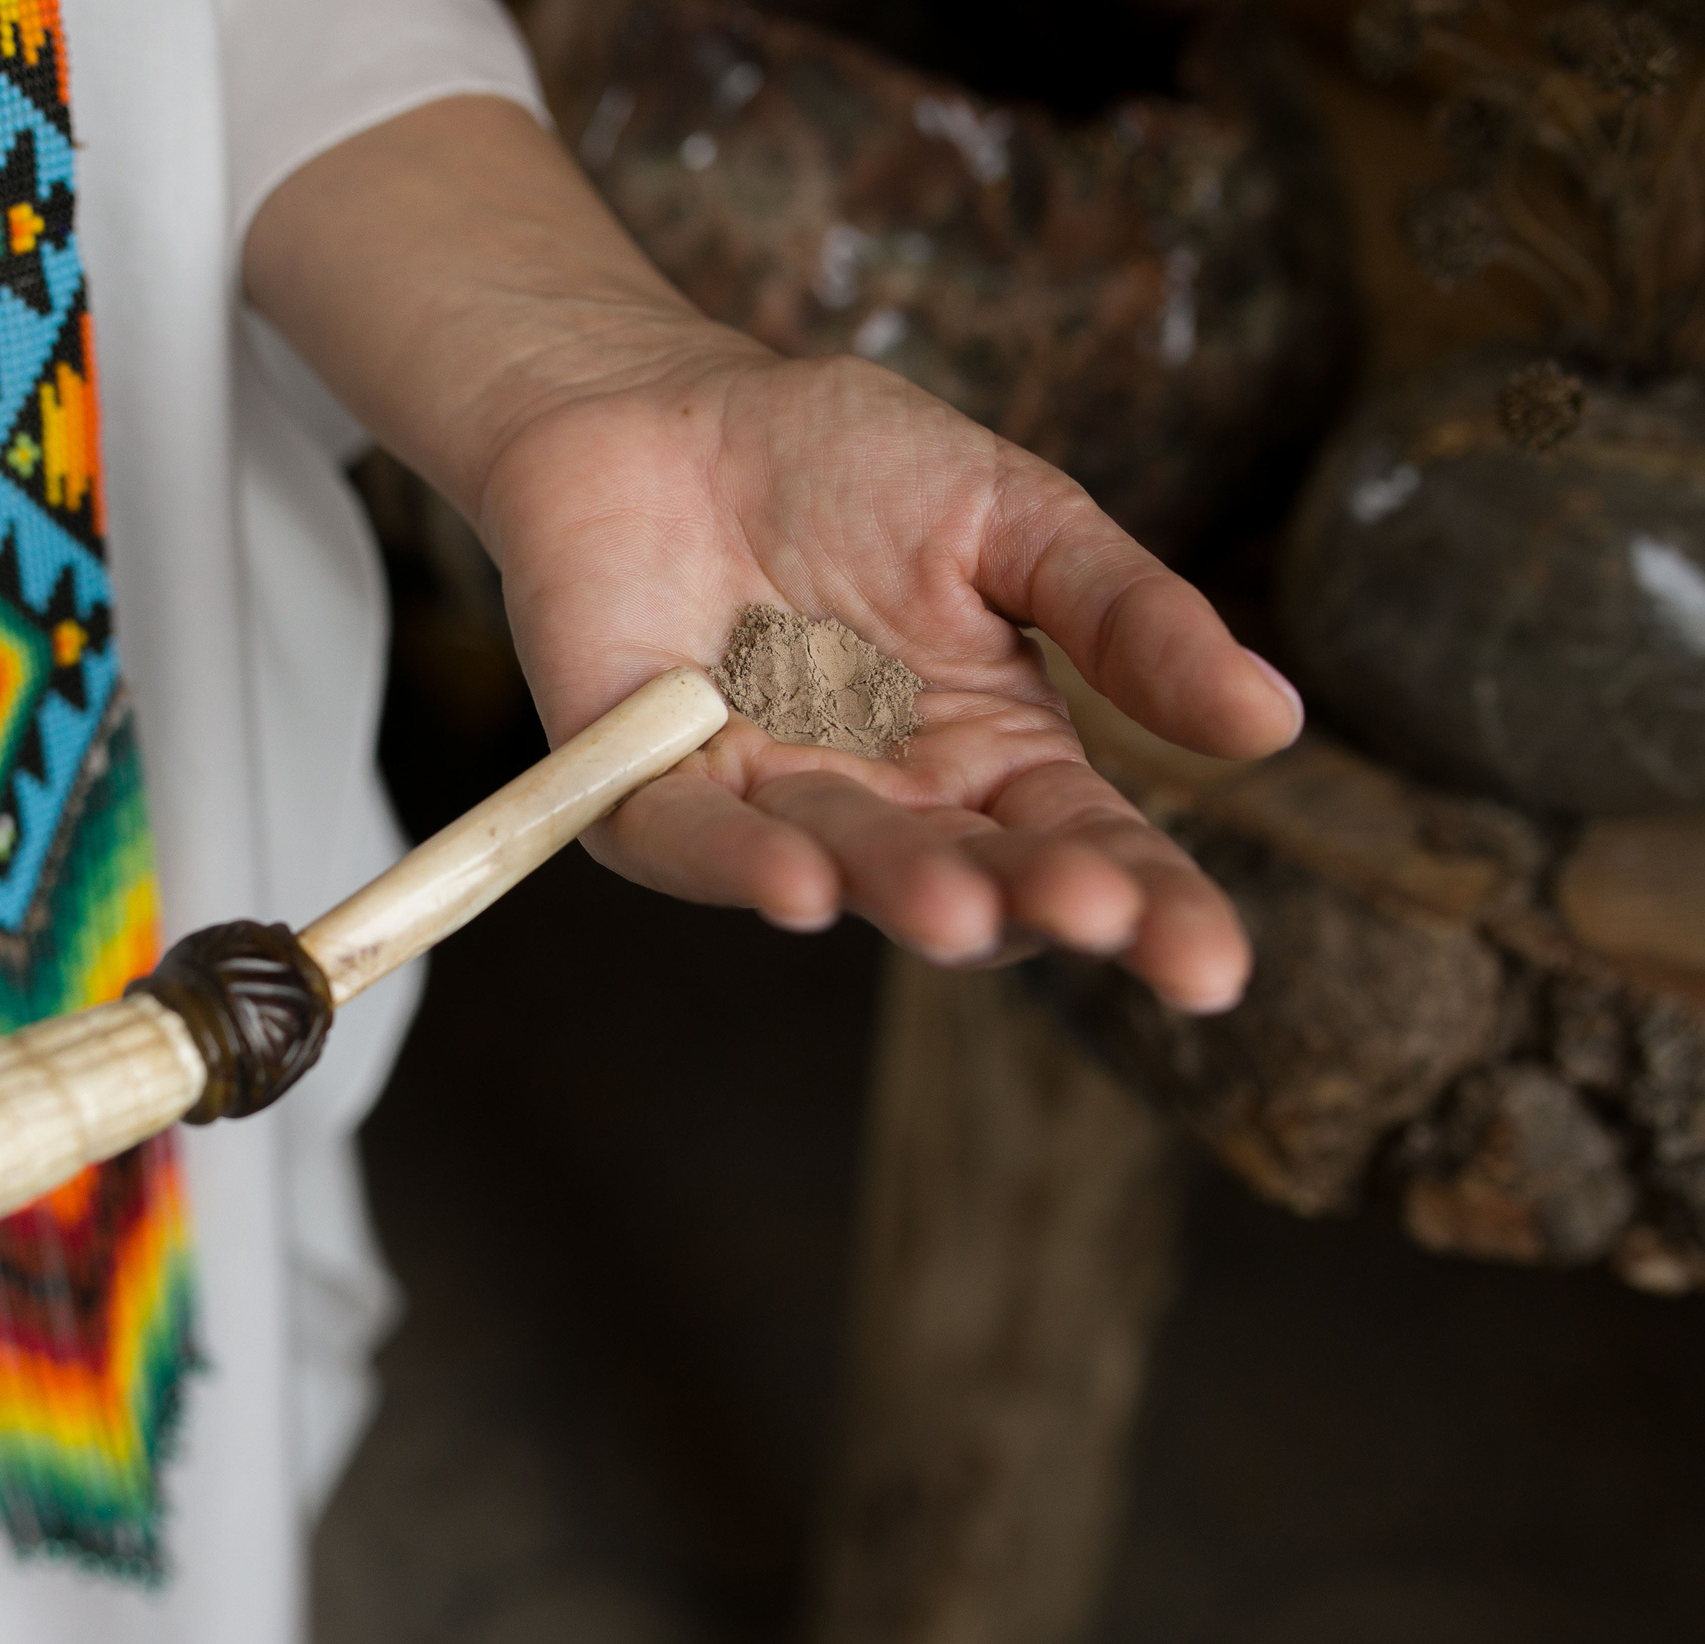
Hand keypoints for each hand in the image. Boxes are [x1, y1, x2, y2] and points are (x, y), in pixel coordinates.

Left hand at [481, 343, 1300, 1011]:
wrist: (659, 405)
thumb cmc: (841, 463)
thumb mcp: (1013, 518)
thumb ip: (1125, 615)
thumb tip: (1273, 722)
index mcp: (988, 752)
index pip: (1085, 846)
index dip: (1150, 907)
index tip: (1212, 967)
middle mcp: (884, 803)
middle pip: (975, 882)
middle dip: (1034, 903)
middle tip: (1097, 912)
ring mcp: (762, 803)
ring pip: (842, 868)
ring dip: (901, 890)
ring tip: (964, 907)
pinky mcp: (641, 789)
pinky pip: (689, 842)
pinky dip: (736, 866)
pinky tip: (798, 887)